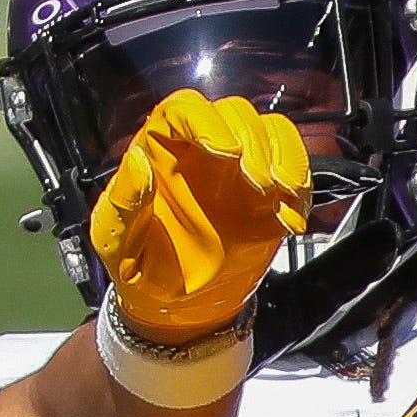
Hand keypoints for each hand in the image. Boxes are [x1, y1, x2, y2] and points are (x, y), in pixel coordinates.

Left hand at [89, 88, 311, 344]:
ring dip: (284, 156)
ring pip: (269, 131)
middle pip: (234, 113)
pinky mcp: (267, 193)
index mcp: (159, 152)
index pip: (183, 110)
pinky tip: (292, 219)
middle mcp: (201, 149)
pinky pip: (292, 169)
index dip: (207, 121)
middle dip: (254, 142)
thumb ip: (123, 203)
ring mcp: (237, 168)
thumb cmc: (139, 268)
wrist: (179, 307)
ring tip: (283, 193)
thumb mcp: (115, 242)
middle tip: (258, 184)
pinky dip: (301, 189)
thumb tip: (139, 161)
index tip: (227, 151)